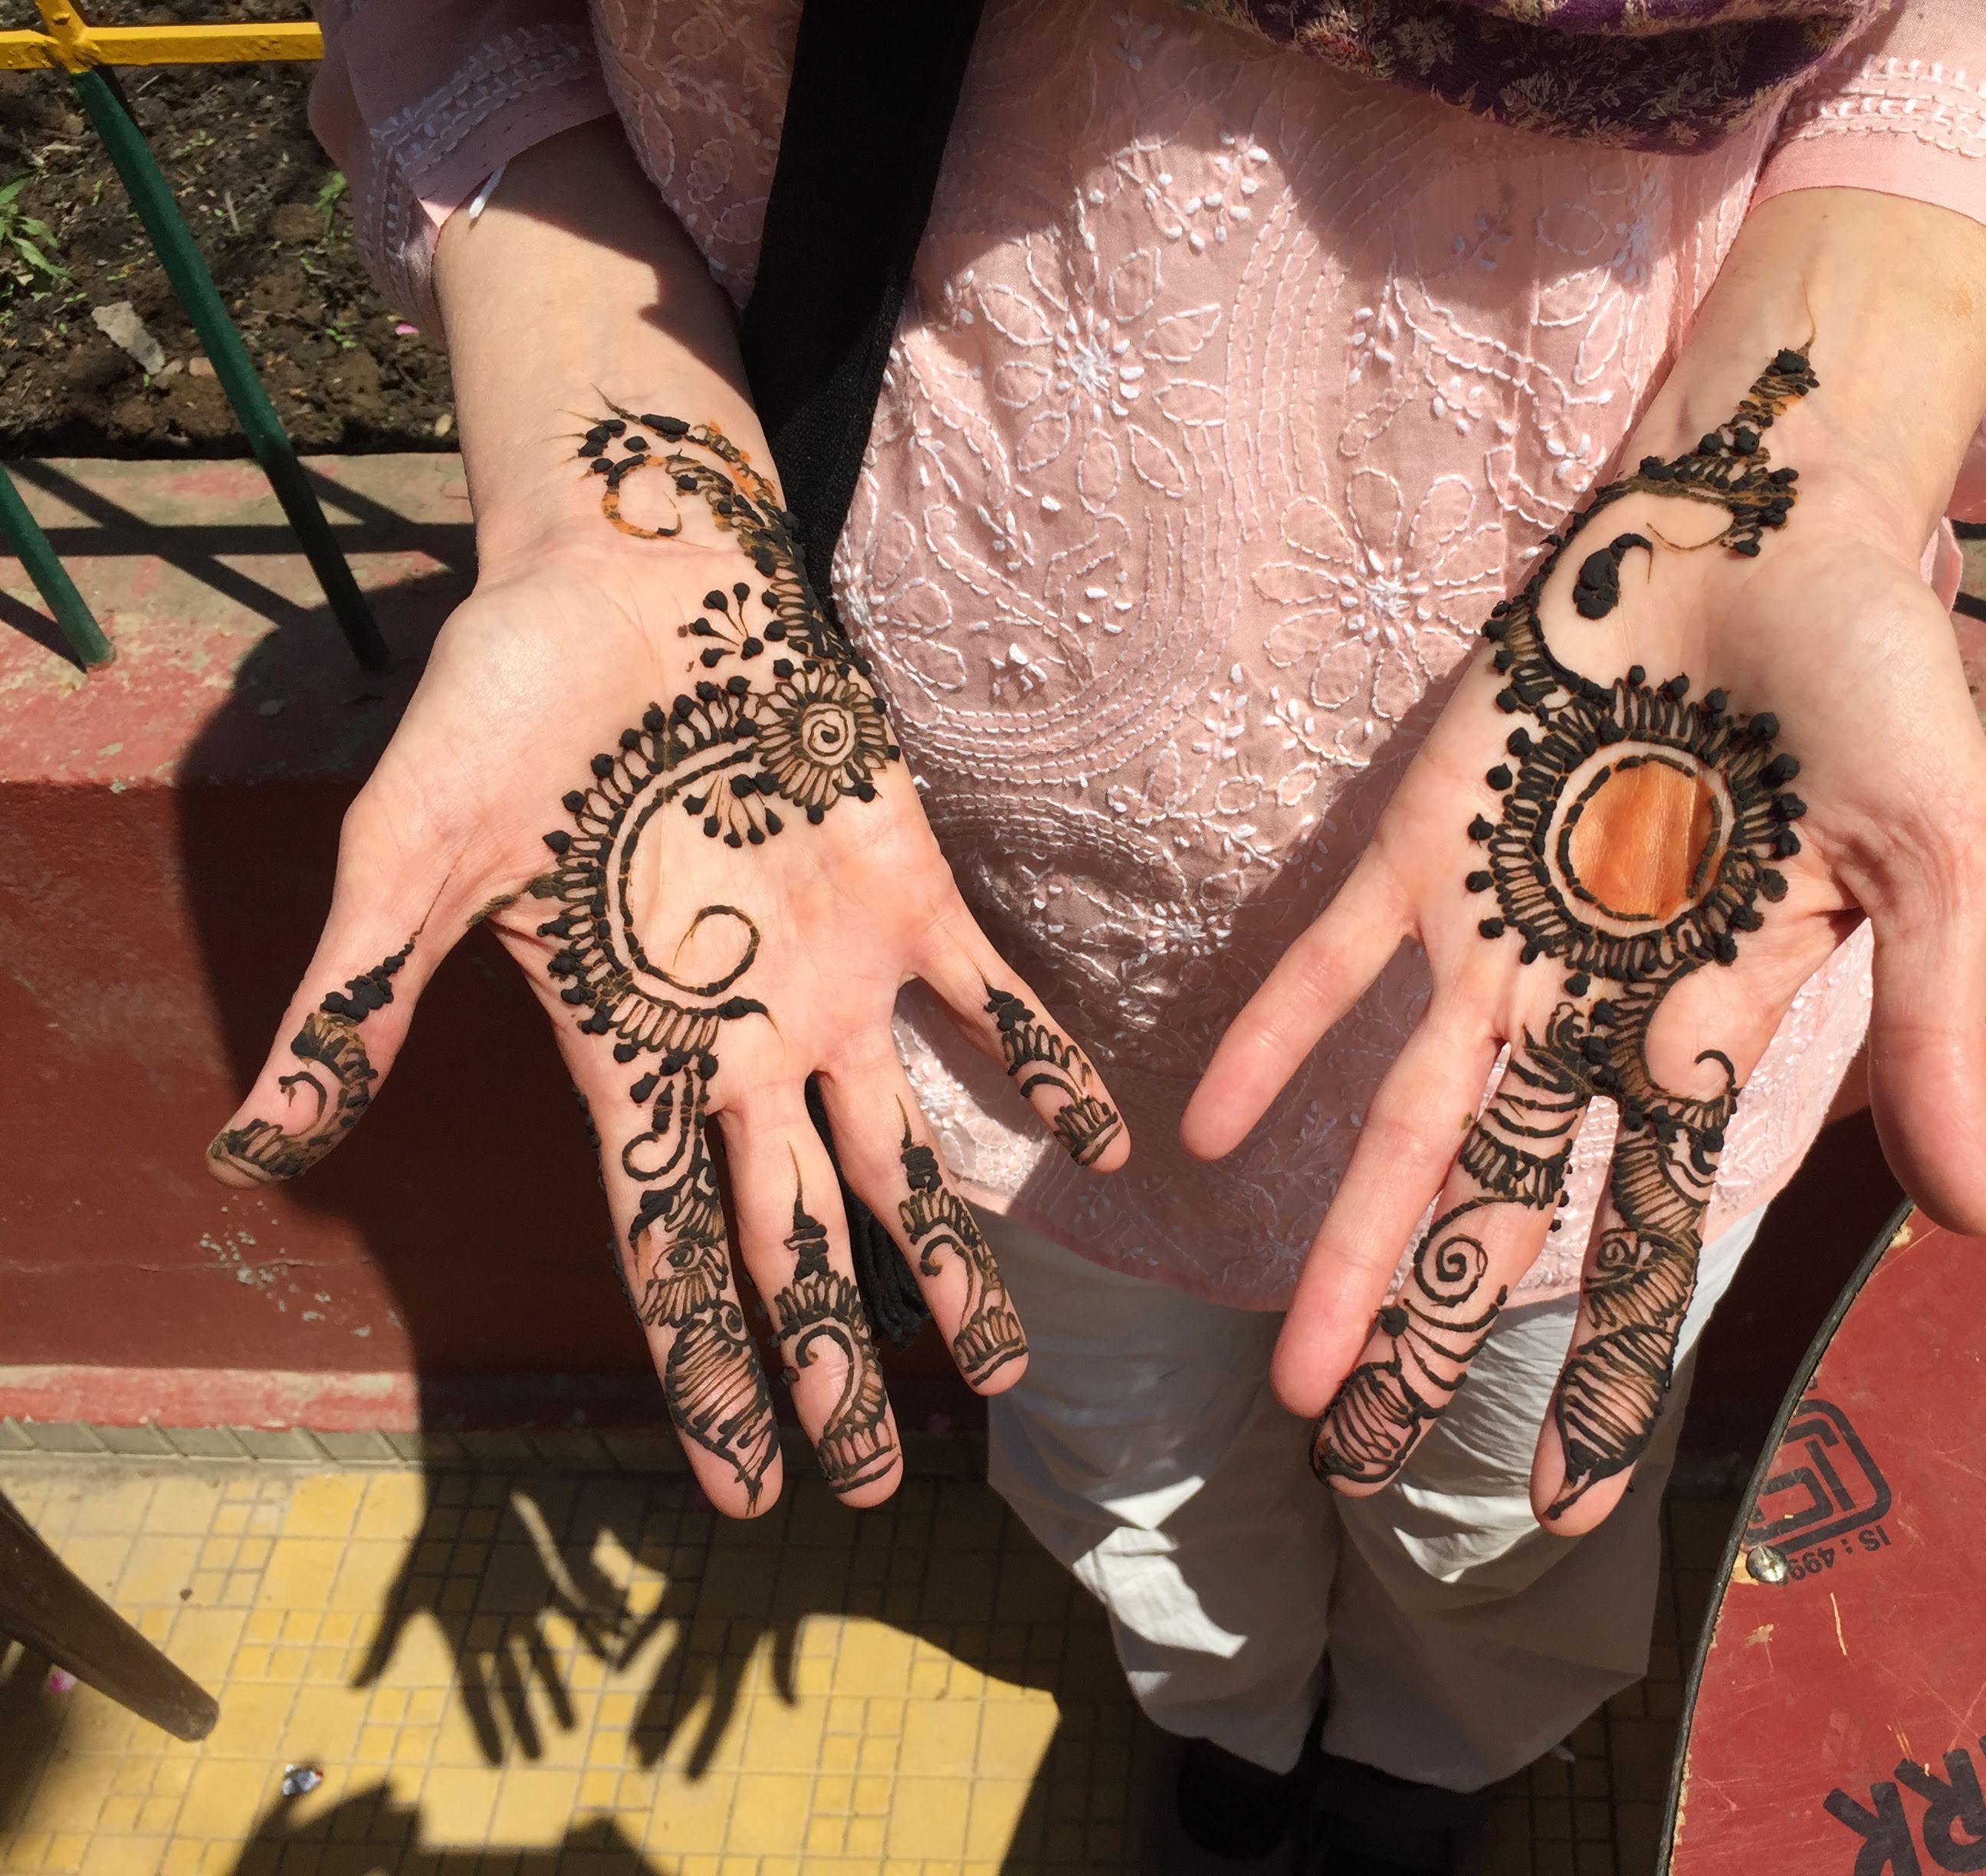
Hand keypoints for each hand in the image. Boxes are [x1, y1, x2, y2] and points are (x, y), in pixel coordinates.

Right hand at [206, 411, 1127, 1516]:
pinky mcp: (906, 888)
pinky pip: (989, 1001)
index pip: (665, 1246)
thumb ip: (358, 997)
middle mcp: (737, 1039)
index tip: (740, 1488)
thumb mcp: (409, 851)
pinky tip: (1102, 1150)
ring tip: (1006, 1372)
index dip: (705, 1366)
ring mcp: (828, 972)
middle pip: (794, 1234)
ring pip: (902, 1150)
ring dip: (951, 1258)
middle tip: (879, 1483)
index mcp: (625, 1052)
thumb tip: (257, 1146)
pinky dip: (1043, 1068)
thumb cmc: (504, 702)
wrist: (622, 569)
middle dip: (834, 1358)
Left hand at [1184, 334, 1985, 1534]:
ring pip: (1409, 1120)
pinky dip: (1274, 1035)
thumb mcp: (1935, 866)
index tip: (1567, 1501)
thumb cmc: (1872, 684)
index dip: (1612, 1362)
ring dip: (1349, 1244)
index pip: (1654, 1230)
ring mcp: (1498, 932)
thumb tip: (1982, 1225)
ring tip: (1297, 1379)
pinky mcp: (1423, 842)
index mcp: (1714, 1028)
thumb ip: (1927, 1036)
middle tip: (1371, 1470)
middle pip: (1504, 1206)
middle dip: (1441, 1336)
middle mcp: (1590, 1006)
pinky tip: (1208, 1132)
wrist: (1764, 511)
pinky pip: (1333, 957)